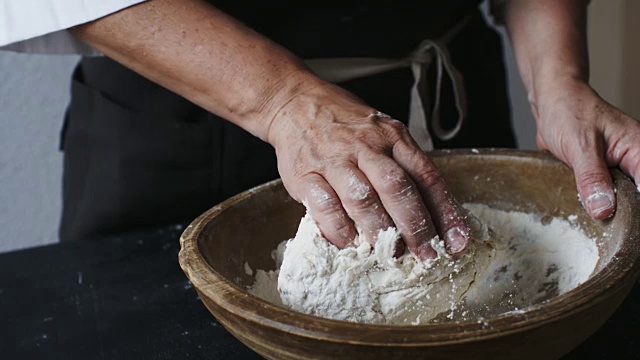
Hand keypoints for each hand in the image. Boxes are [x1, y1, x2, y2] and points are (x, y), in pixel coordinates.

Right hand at [267, 81, 468, 259]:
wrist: (294, 104)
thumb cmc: (346, 126)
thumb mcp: (383, 134)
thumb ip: (405, 168)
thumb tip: (435, 215)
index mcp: (392, 137)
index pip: (426, 175)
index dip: (445, 211)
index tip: (457, 241)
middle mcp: (365, 146)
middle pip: (397, 188)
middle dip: (416, 227)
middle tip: (427, 256)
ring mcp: (334, 160)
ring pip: (362, 199)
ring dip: (380, 232)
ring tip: (392, 256)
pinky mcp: (305, 175)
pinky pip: (324, 207)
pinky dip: (340, 231)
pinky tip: (351, 246)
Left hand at [533, 78, 639, 218]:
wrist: (551, 103)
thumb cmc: (568, 112)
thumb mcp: (580, 146)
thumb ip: (592, 177)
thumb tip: (603, 209)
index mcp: (639, 150)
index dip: (635, 210)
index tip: (624, 228)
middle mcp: (633, 161)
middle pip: (635, 199)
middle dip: (622, 214)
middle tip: (605, 226)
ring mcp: (617, 170)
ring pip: (619, 201)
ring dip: (606, 210)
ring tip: (593, 220)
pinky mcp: (601, 176)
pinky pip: (602, 196)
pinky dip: (594, 204)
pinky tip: (584, 211)